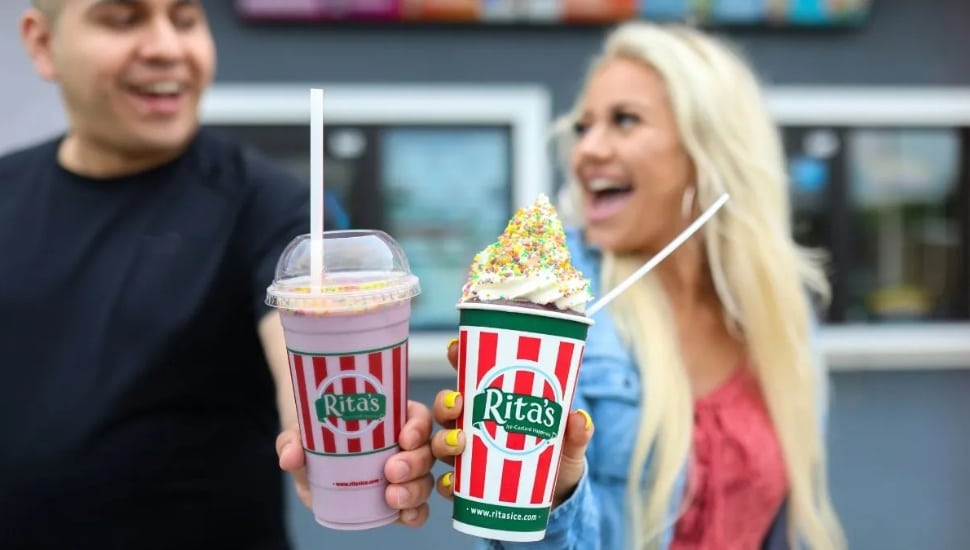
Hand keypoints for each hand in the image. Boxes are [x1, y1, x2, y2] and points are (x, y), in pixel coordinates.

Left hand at [275, 400, 434, 527]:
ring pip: (425, 480)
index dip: (419, 426)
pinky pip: (418, 509)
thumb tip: (290, 456)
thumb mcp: (301, 434)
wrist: (310, 468)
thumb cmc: (314, 440)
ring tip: (392, 497)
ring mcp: (405, 476)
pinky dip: (416, 514)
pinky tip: (404, 516)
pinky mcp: (399, 502)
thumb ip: (292, 440)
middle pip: (426, 450)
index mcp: (391, 419)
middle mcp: (404, 446)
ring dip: (415, 489)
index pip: (417, 416)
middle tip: (392, 470)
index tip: (405, 436)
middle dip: (415, 461)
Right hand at [430, 338, 594, 506]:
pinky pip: (448, 483)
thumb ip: (576, 433)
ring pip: (441, 441)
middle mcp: (475, 428)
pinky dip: (447, 482)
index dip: (458, 359)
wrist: (556, 500)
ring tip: (459, 442)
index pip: (470, 376)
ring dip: (443, 440)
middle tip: (459, 404)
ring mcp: (468, 457)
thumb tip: (578, 418)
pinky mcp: (469, 487)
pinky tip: (454, 482)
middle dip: (445, 402)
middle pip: (447, 408)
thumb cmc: (557, 461)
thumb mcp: (570, 444)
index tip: (455, 349)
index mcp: (496, 407)